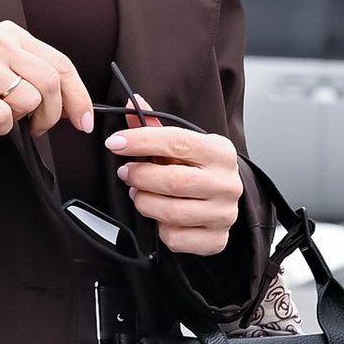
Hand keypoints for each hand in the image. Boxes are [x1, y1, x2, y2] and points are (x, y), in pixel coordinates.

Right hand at [0, 24, 91, 139]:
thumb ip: (31, 72)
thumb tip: (72, 102)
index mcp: (10, 34)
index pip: (61, 62)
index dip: (79, 95)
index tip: (84, 120)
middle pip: (51, 81)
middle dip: (54, 114)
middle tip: (39, 128)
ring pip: (30, 98)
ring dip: (24, 119)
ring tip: (5, 119)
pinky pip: (2, 115)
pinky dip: (2, 127)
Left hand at [107, 106, 244, 257]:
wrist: (223, 196)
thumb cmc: (199, 167)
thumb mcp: (182, 144)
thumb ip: (155, 127)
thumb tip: (130, 104)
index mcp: (220, 151)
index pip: (177, 141)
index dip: (141, 141)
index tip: (116, 142)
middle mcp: (227, 183)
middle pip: (173, 181)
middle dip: (140, 176)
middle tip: (126, 173)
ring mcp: (224, 214)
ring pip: (171, 213)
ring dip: (145, 203)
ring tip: (139, 194)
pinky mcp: (217, 239)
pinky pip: (176, 238)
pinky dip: (160, 228)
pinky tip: (160, 217)